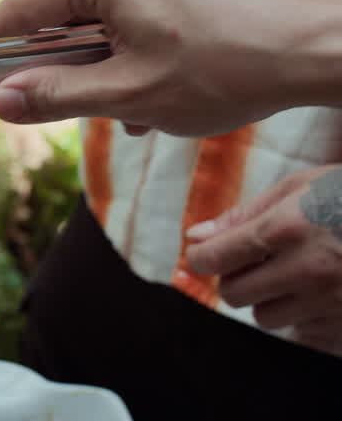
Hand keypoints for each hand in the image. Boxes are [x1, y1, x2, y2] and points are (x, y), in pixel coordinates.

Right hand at [0, 0, 341, 136]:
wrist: (321, 46)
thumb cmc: (230, 69)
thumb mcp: (130, 96)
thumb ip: (56, 95)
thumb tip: (0, 100)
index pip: (25, 8)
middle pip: (68, 6)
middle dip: (76, 59)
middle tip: (98, 108)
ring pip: (107, 2)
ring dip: (112, 50)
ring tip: (145, 100)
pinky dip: (141, 28)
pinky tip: (166, 68)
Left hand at [186, 165, 341, 354]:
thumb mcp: (299, 187)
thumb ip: (242, 214)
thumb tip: (194, 236)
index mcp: (287, 229)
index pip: (212, 259)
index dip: (203, 257)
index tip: (208, 254)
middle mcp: (307, 269)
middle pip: (234, 295)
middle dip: (238, 279)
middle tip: (260, 262)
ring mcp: (333, 302)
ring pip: (267, 318)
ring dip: (272, 300)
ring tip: (299, 274)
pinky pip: (305, 336)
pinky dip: (307, 319)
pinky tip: (324, 293)